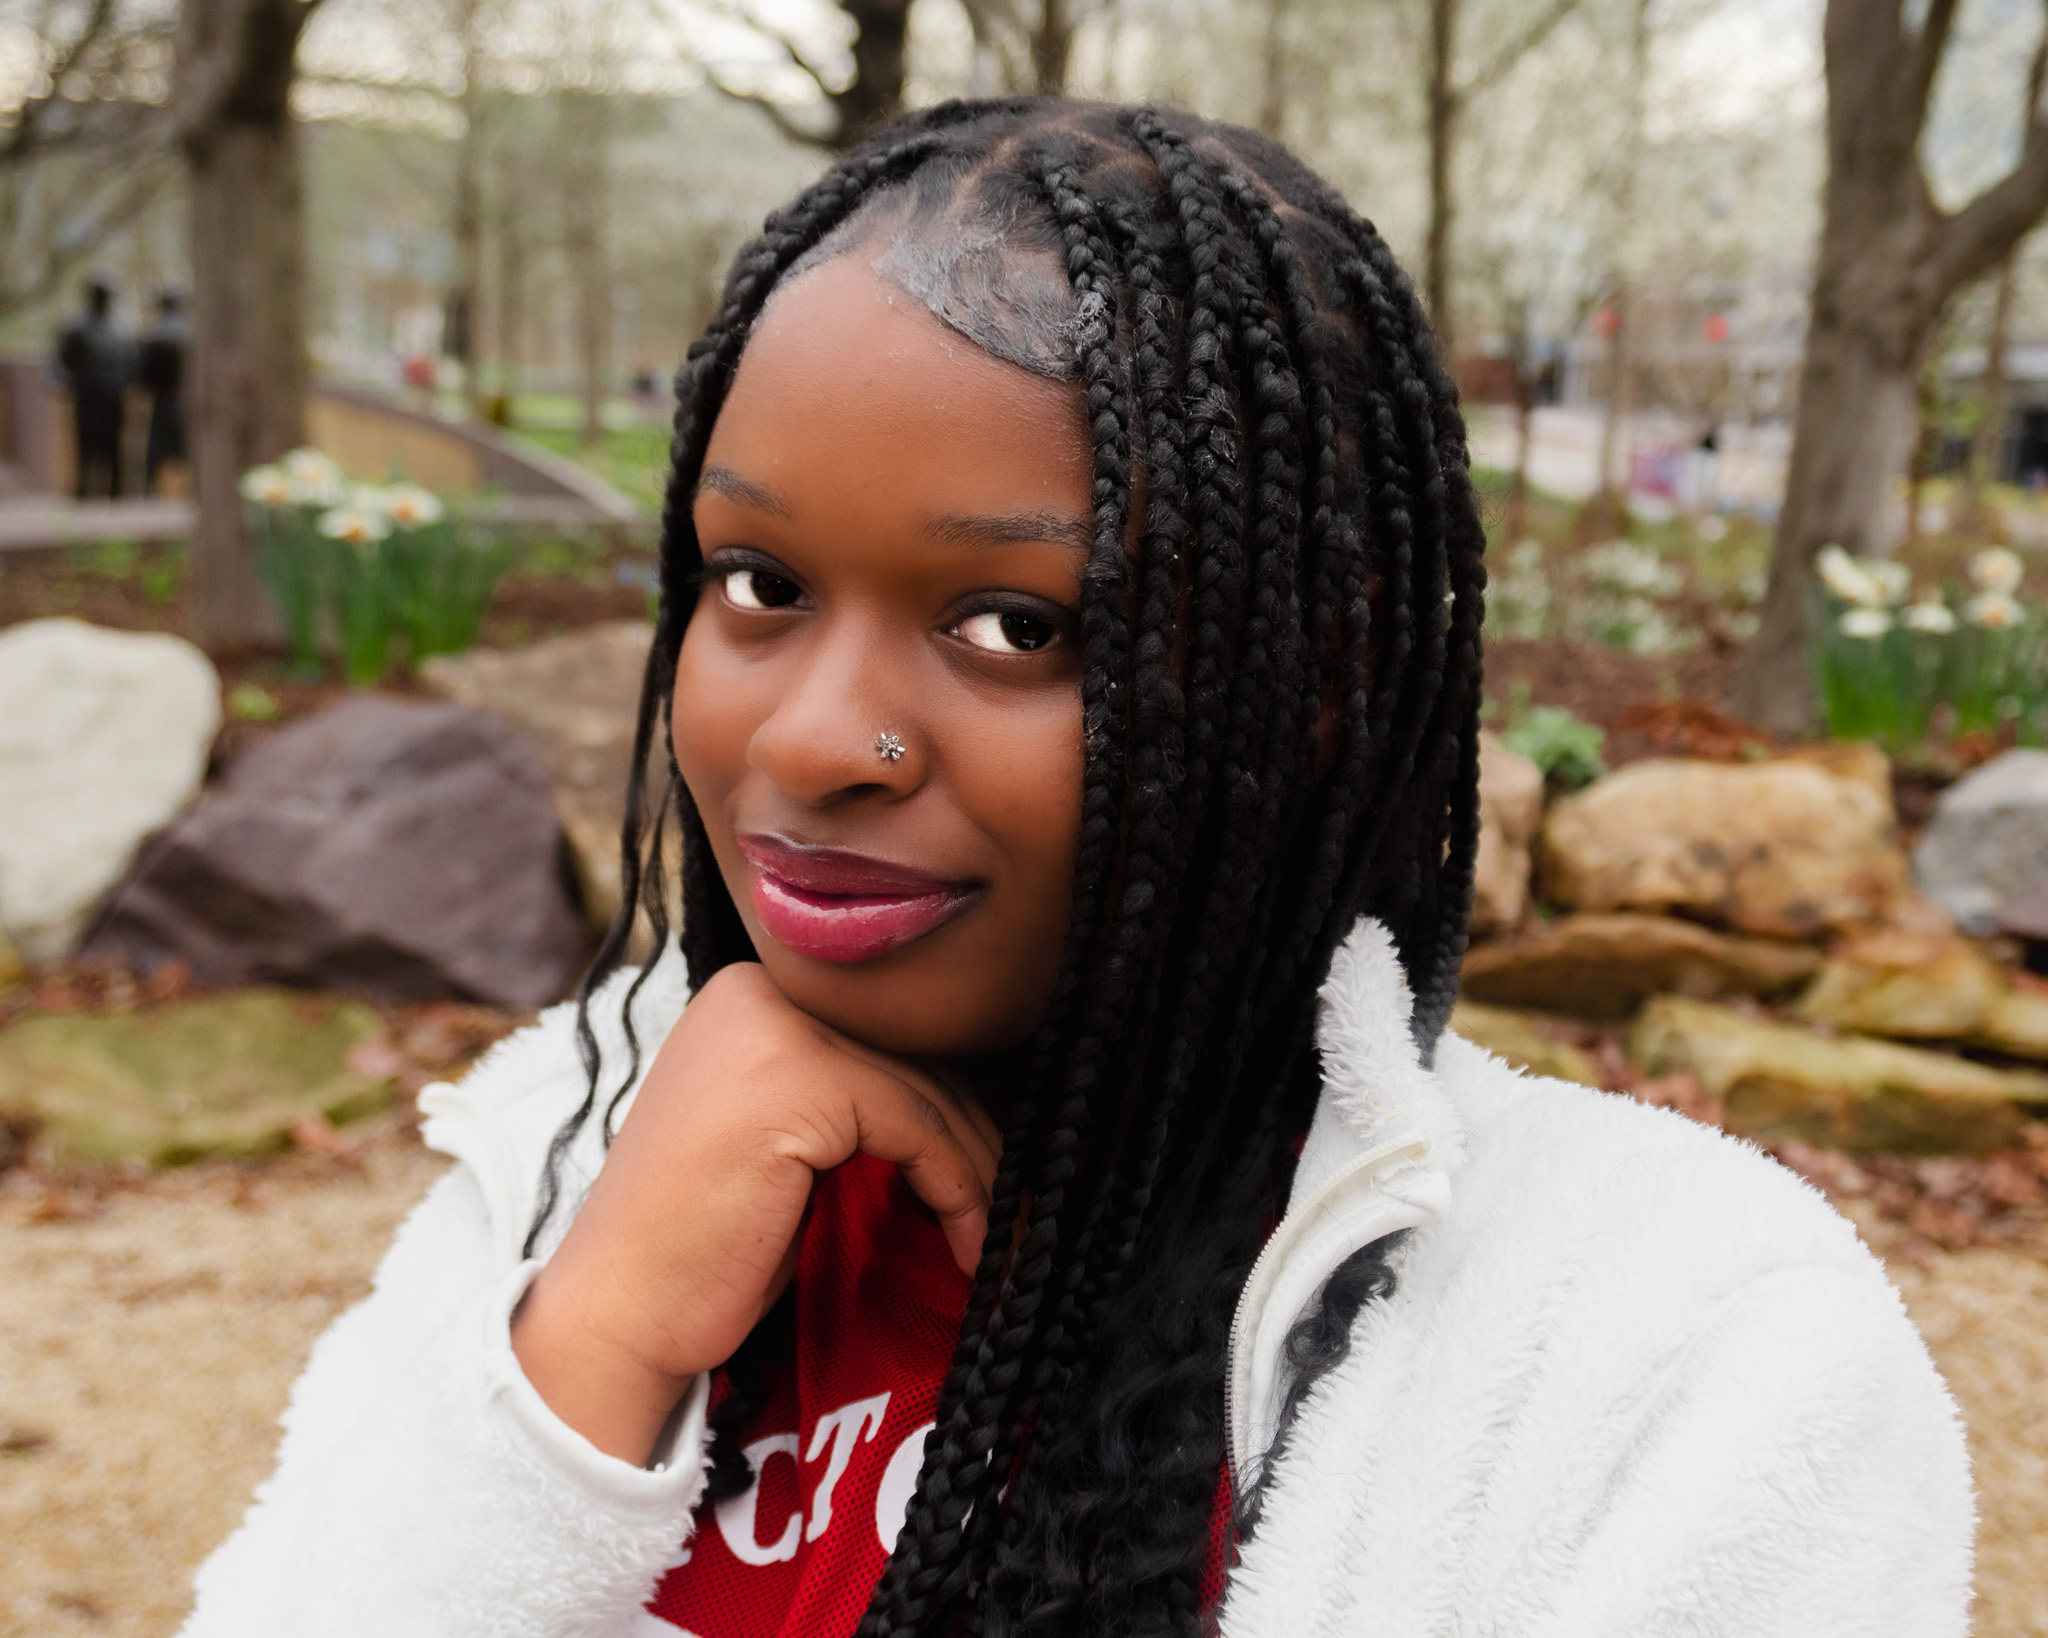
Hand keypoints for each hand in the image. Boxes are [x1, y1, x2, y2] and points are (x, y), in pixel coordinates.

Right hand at [510, 962, 1001, 1464]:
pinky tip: (970, 1246)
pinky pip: (917, 1127)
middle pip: (914, 1054)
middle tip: (1020, 1210)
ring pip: (928, 1091)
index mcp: (750, 991)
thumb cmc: (707, 1244)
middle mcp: (757, 988)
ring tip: (1000, 1240)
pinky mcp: (795, 1078)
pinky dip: (958, 1191)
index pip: (888, 1032)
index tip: (998, 1171)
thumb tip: (982, 1091)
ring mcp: (773, 1025)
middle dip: (978, 1136)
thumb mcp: (789, 1141)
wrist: (620, 1315)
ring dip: (980, 1174)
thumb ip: (855, 1094)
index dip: (957, 1103)